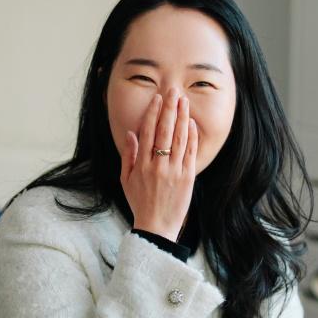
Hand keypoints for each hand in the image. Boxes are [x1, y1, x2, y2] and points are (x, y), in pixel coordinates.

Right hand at [120, 90, 198, 241]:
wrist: (156, 226)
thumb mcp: (126, 180)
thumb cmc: (140, 203)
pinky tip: (192, 123)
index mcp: (141, 164)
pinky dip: (191, 137)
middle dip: (169, 108)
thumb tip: (131, 133)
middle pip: (165, 131)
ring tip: (184, 101)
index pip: (148, 132)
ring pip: (179, 138)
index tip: (158, 99)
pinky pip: (190, 152)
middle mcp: (157, 165)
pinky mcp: (187, 177)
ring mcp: (174, 171)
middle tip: (174, 91)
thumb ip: (128, 155)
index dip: (154, 113)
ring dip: (182, 117)